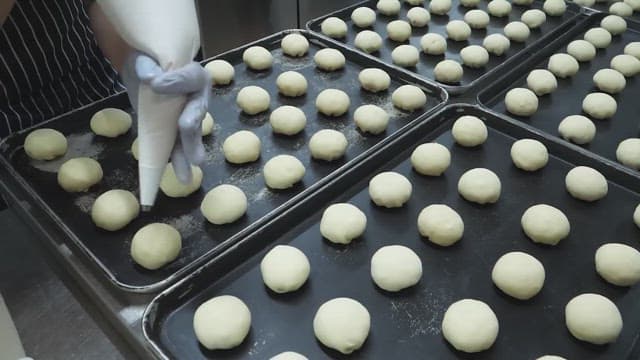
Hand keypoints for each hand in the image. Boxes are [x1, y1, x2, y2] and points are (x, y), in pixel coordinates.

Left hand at [120, 52, 210, 182]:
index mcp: (194, 75)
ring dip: (188, 151)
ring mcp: (190, 118)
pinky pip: (179, 147)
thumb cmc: (150, 60)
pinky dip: (179, 161)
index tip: (155, 83)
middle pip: (196, 112)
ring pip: (190, 135)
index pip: (190, 78)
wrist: (146, 71)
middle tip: (185, 128)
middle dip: (190, 123)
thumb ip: (148, 65)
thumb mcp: (145, 57)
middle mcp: (198, 98)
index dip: (176, 81)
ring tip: (189, 169)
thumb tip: (151, 77)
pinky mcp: (178, 132)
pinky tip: (183, 176)